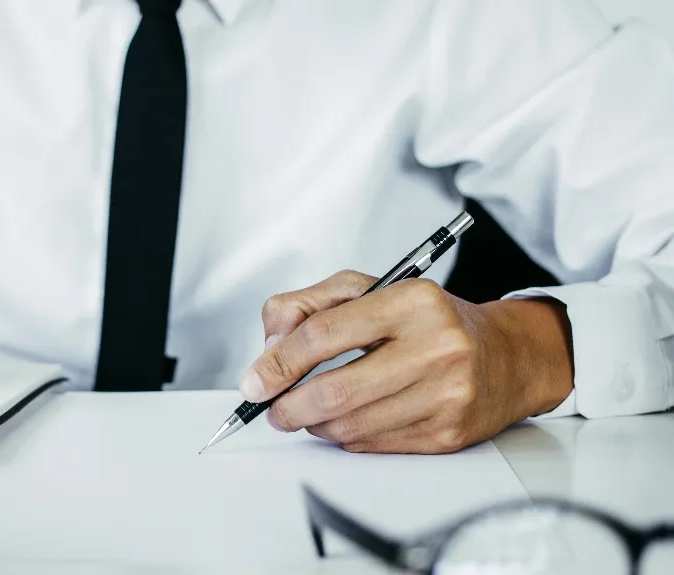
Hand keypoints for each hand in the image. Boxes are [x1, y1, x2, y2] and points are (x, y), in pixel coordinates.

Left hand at [240, 271, 573, 453]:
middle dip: (288, 405)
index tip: (256, 380)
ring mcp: (446, 395)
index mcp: (412, 301)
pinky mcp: (448, 434)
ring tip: (308, 410)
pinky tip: (349, 419)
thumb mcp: (369, 290)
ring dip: (314, 424)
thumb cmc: (429, 320)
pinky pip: (372, 444)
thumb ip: (309, 305)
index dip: (279, 362)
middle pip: (335, 390)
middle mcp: (436, 347)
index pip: (324, 334)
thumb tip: (270, 343)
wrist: (507, 357)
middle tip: (272, 408)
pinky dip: (346, 436)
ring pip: (350, 425)